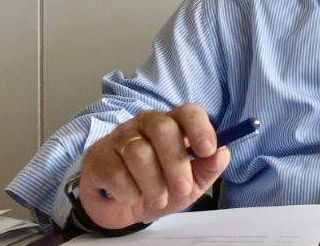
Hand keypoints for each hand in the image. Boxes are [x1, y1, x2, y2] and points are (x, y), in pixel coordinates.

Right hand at [78, 104, 229, 228]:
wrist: (122, 208)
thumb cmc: (161, 186)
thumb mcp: (191, 182)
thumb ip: (209, 167)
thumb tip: (221, 153)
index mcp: (174, 123)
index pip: (189, 112)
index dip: (200, 128)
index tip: (208, 150)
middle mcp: (147, 122)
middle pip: (162, 128)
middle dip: (175, 163)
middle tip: (182, 189)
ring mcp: (121, 136)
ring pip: (139, 152)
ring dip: (153, 183)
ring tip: (158, 199)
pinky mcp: (98, 155)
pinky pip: (115, 172)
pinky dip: (129, 192)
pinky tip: (132, 196)